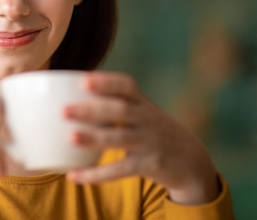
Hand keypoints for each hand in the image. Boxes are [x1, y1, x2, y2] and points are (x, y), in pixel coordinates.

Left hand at [64, 72, 219, 204]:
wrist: (191, 159)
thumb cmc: (154, 130)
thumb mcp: (142, 112)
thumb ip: (115, 103)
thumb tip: (70, 95)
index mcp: (143, 103)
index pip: (127, 86)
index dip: (106, 82)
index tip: (84, 79)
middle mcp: (148, 119)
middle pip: (120, 111)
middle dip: (92, 110)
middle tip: (64, 110)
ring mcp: (150, 142)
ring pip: (120, 139)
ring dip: (94, 138)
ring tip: (70, 138)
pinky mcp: (150, 165)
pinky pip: (120, 170)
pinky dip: (96, 174)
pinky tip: (74, 176)